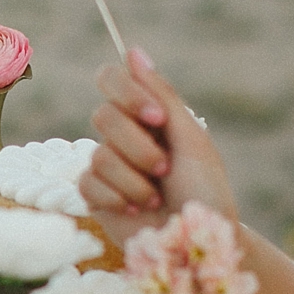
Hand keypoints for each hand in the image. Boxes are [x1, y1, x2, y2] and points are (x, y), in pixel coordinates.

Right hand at [79, 47, 237, 237]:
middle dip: (139, 147)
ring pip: (99, 154)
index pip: (113, 79)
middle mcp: (124, 136)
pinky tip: (137, 211)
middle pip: (103, 116)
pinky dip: (119, 198)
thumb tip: (132, 50)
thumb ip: (161, 95)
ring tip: (157, 198)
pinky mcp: (95, 196)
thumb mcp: (191, 139)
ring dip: (135, 181)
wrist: (199, 244)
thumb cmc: (205, 192)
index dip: (128, 94)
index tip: (157, 119)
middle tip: (165, 169)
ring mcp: (107, 166)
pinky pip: (88, 183)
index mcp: (148, 115)